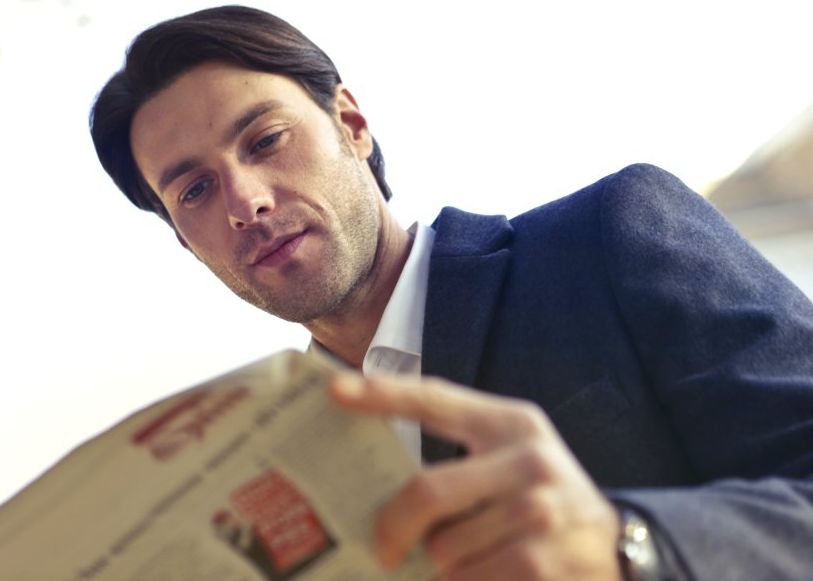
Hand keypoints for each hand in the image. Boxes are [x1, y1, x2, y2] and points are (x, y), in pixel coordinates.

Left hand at [329, 373, 620, 580]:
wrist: (618, 548)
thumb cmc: (543, 499)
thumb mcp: (511, 459)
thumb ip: (460, 459)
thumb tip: (383, 487)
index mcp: (510, 423)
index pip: (435, 400)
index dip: (382, 394)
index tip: (335, 391)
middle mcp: (529, 459)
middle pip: (427, 492)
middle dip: (393, 528)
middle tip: (384, 548)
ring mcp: (539, 512)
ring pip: (444, 548)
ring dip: (438, 566)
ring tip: (456, 563)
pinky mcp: (542, 563)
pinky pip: (468, 579)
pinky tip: (482, 577)